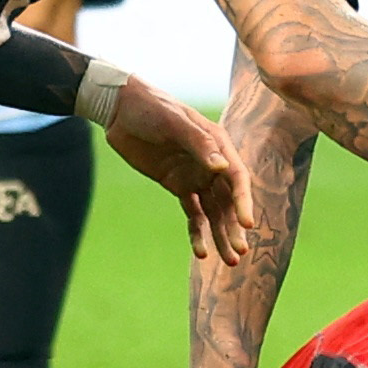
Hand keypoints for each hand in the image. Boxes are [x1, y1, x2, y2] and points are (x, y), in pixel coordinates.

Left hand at [104, 77, 256, 264]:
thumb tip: (221, 166)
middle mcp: (211, 163)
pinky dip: (197, 232)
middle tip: (240, 253)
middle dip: (235, 227)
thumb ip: (198, 143)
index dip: (243, 201)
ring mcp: (195, 176)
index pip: (237, 177)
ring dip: (221, 235)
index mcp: (217, 144)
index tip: (247, 224)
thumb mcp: (173, 121)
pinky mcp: (178, 185)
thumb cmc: (150, 107)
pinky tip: (202, 252)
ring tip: (228, 261)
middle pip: (228, 201)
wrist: (120, 107)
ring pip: (213, 212)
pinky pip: (192, 213)